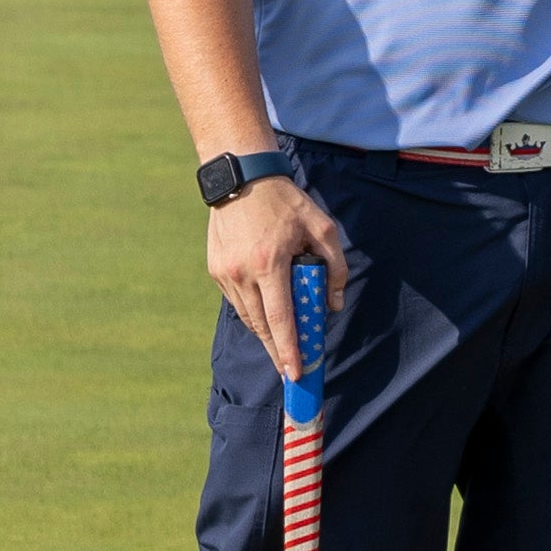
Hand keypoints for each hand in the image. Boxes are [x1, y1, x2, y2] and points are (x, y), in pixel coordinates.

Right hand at [206, 171, 357, 386]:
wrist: (242, 177)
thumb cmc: (286, 202)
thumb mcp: (322, 228)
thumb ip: (335, 266)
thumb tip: (333, 304)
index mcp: (269, 263)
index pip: (280, 319)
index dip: (288, 349)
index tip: (295, 372)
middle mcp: (242, 272)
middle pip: (261, 325)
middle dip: (277, 350)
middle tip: (290, 371)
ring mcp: (225, 272)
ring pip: (247, 316)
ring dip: (265, 332)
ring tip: (281, 346)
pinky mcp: (216, 269)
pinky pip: (237, 300)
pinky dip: (252, 311)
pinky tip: (266, 314)